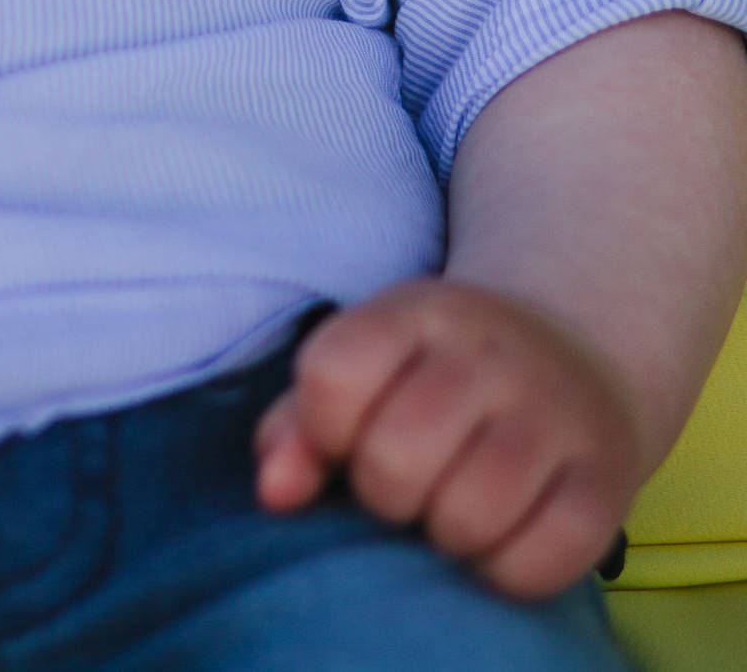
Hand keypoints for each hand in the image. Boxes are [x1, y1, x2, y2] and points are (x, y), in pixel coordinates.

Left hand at [253, 279, 645, 599]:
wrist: (578, 351)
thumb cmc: (437, 377)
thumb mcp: (368, 366)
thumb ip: (300, 425)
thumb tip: (274, 493)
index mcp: (418, 310)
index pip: (333, 372)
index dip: (323, 431)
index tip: (346, 441)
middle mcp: (491, 352)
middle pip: (395, 456)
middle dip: (383, 493)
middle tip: (407, 483)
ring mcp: (556, 412)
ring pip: (469, 514)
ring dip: (445, 534)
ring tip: (452, 508)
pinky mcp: (608, 478)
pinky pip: (541, 560)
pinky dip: (508, 571)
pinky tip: (502, 540)